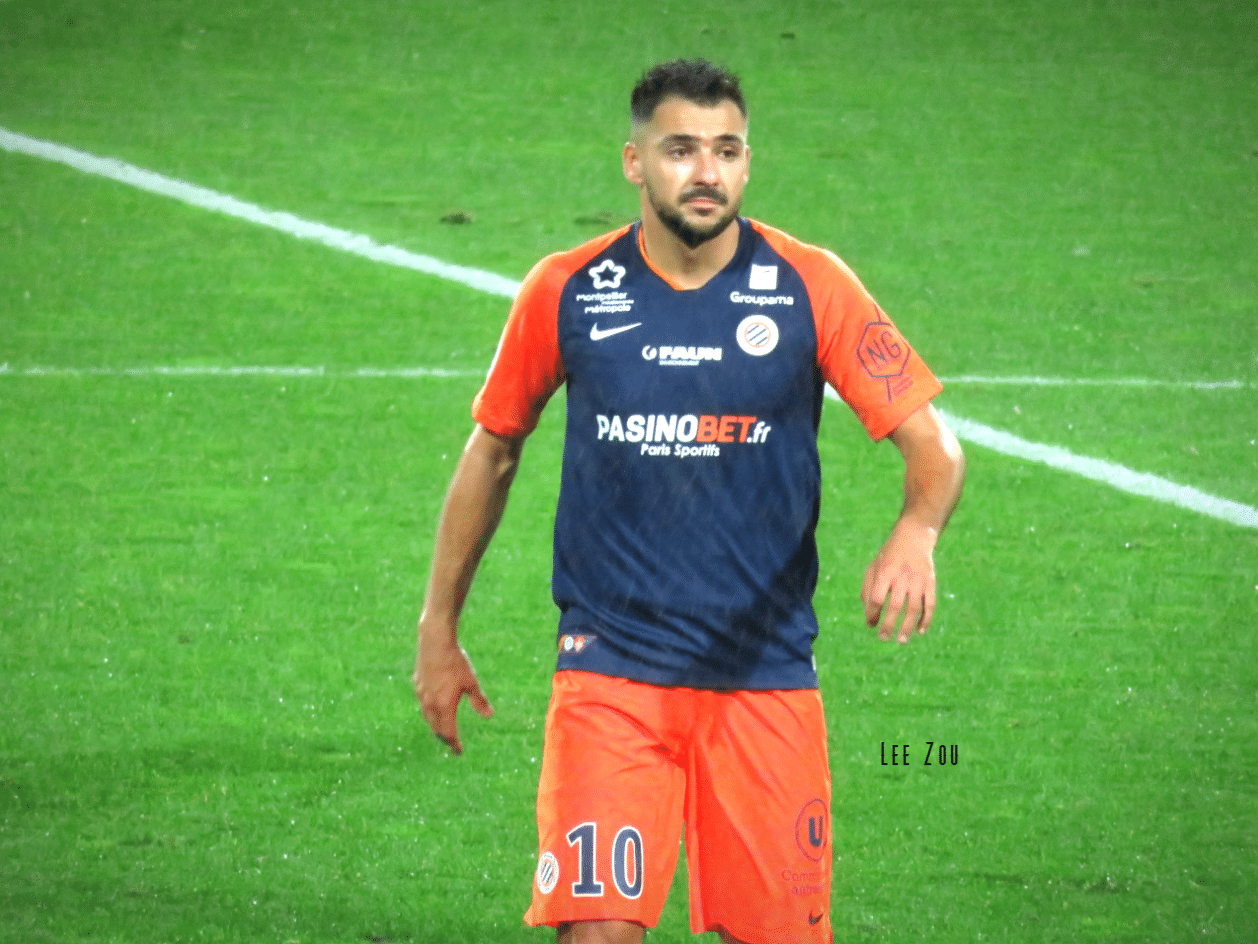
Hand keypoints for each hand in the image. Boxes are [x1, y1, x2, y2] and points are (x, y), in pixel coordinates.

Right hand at [414, 636, 493, 754]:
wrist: (434, 643)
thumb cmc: (455, 662)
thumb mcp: (471, 682)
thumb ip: (479, 700)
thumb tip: (489, 715)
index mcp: (444, 707)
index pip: (449, 733)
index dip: (454, 744)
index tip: (459, 752)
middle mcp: (430, 704)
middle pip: (436, 728)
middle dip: (445, 737)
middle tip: (452, 742)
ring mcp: (421, 694)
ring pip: (427, 717)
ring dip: (436, 726)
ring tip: (442, 728)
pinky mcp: (417, 684)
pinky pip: (423, 704)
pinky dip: (429, 711)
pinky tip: (433, 706)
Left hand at [861, 520, 936, 643]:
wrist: (914, 537)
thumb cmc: (889, 556)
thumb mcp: (873, 567)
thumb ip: (867, 589)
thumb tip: (869, 616)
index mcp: (884, 572)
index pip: (876, 598)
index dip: (872, 614)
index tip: (871, 624)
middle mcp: (902, 577)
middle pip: (895, 606)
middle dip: (888, 625)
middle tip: (883, 638)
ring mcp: (918, 580)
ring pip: (914, 608)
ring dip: (907, 627)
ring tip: (901, 640)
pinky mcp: (930, 583)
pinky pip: (930, 605)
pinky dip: (926, 620)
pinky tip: (920, 631)